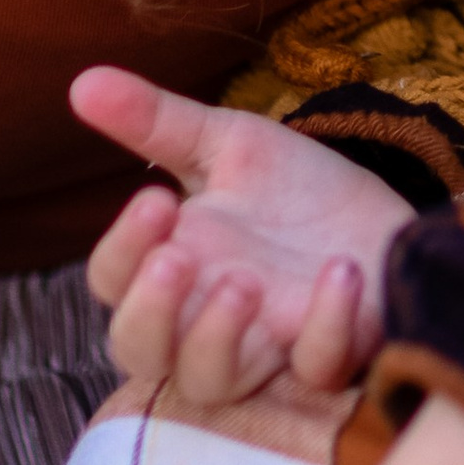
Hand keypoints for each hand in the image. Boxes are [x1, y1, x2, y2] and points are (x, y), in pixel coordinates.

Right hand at [73, 66, 413, 406]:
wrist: (381, 214)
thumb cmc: (292, 193)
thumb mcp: (229, 145)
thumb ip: (157, 121)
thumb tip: (82, 81)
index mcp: (172, 266)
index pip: (113, 281)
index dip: (123, 248)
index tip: (157, 199)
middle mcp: (204, 321)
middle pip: (141, 352)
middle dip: (150, 312)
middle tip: (178, 260)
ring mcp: (265, 346)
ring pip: (211, 383)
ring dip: (217, 338)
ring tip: (242, 282)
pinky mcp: (330, 354)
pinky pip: (317, 368)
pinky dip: (326, 329)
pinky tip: (339, 273)